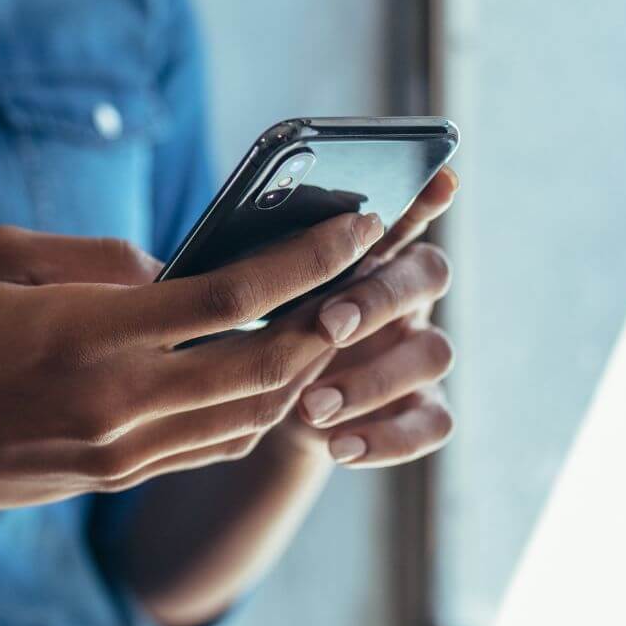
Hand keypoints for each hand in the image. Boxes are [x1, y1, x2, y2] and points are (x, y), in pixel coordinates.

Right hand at [0, 211, 384, 528]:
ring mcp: (123, 452)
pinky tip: (268, 374)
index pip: (230, 295)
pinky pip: (214, 447)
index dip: (305, 259)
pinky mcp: (116, 478)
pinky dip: (257, 408)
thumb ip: (97, 253)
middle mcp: (120, 401)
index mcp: (91, 334)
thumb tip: (172, 266)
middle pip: (263, 366)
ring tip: (327, 318)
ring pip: (250, 415)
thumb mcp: (1, 258)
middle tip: (361, 274)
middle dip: (327, 318)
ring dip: (301, 367)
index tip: (355, 226)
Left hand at [270, 167, 458, 466]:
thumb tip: (186, 265)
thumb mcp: (244, 294)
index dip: (425, 196)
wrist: (263, 405)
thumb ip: (245, 272)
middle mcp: (404, 293)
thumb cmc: (253, 326)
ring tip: (309, 407)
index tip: (440, 179)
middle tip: (327, 324)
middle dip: (378, 298)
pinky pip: (434, 423)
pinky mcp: (421, 406)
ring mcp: (417, 349)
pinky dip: (389, 438)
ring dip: (373, 378)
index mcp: (367, 250)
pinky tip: (337, 446)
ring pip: (434, 352)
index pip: (403, 212)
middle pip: (428, 274)